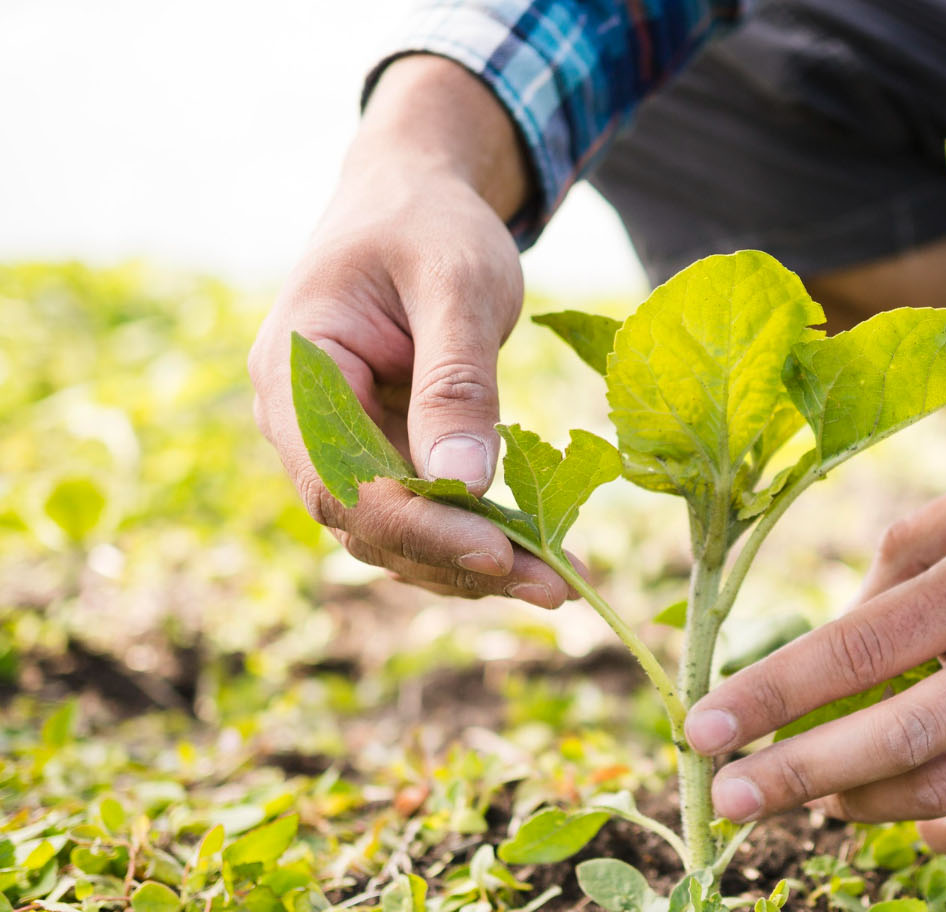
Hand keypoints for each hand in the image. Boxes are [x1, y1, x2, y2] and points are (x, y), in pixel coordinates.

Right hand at [248, 57, 569, 605]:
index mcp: (295, 372)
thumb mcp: (457, 285)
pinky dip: (474, 536)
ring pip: (394, 531)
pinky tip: (537, 553)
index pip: (342, 482)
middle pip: (368, 522)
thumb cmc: (431, 224)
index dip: (419, 528)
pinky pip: (419, 511)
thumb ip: (457, 382)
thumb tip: (466, 484)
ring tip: (557, 582)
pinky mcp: (376, 450)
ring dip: (471, 563)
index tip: (501, 554)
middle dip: (459, 561)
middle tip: (555, 588)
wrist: (413, 197)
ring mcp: (334, 441)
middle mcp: (300, 421)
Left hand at [683, 468, 945, 854]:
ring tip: (812, 796)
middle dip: (790, 776)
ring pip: (937, 793)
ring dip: (858, 804)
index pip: (853, 651)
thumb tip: (846, 619)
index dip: (768, 695)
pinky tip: (908, 822)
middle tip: (724, 799)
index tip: (702, 727)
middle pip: (885, 740)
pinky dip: (943, 834)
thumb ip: (914, 546)